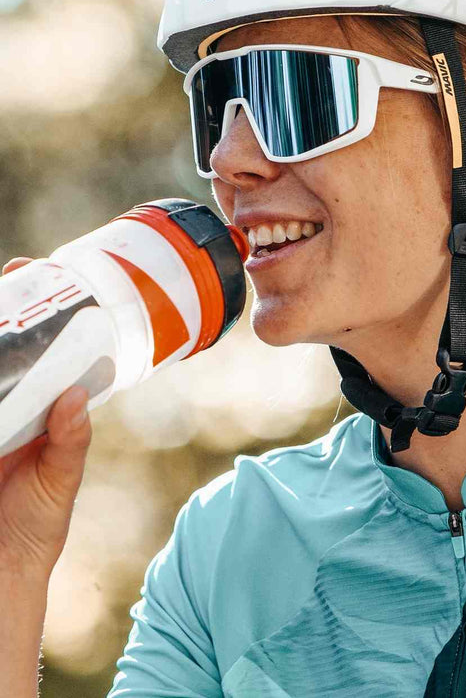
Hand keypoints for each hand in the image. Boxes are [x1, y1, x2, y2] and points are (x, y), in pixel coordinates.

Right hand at [0, 258, 91, 575]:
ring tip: (3, 301)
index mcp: (41, 408)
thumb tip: (75, 396)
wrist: (3, 572)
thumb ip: (69, 442)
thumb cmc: (37, 526)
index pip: (42, 349)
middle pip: (7, 346)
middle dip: (7, 309)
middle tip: (16, 275)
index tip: (40, 275)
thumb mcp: (60, 481)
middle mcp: (11, 404)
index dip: (41, 313)